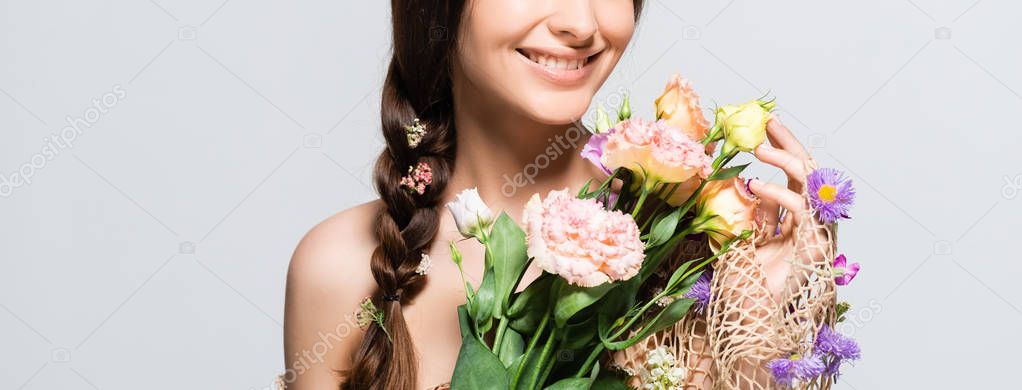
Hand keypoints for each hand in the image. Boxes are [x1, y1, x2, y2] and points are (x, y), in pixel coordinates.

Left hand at [747, 116, 828, 297]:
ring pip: (811, 185)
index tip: (767, 127)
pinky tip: (757, 184)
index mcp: (795, 220)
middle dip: (790, 145)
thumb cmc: (745, 281)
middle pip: (809, 174)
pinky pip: (801, 209)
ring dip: (785, 161)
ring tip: (758, 150)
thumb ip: (754, 211)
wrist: (749, 315)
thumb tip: (751, 182)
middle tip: (769, 124)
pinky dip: (778, 192)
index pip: (796, 176)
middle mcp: (809, 224)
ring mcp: (815, 234)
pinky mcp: (814, 246)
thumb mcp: (743, 235)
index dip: (784, 150)